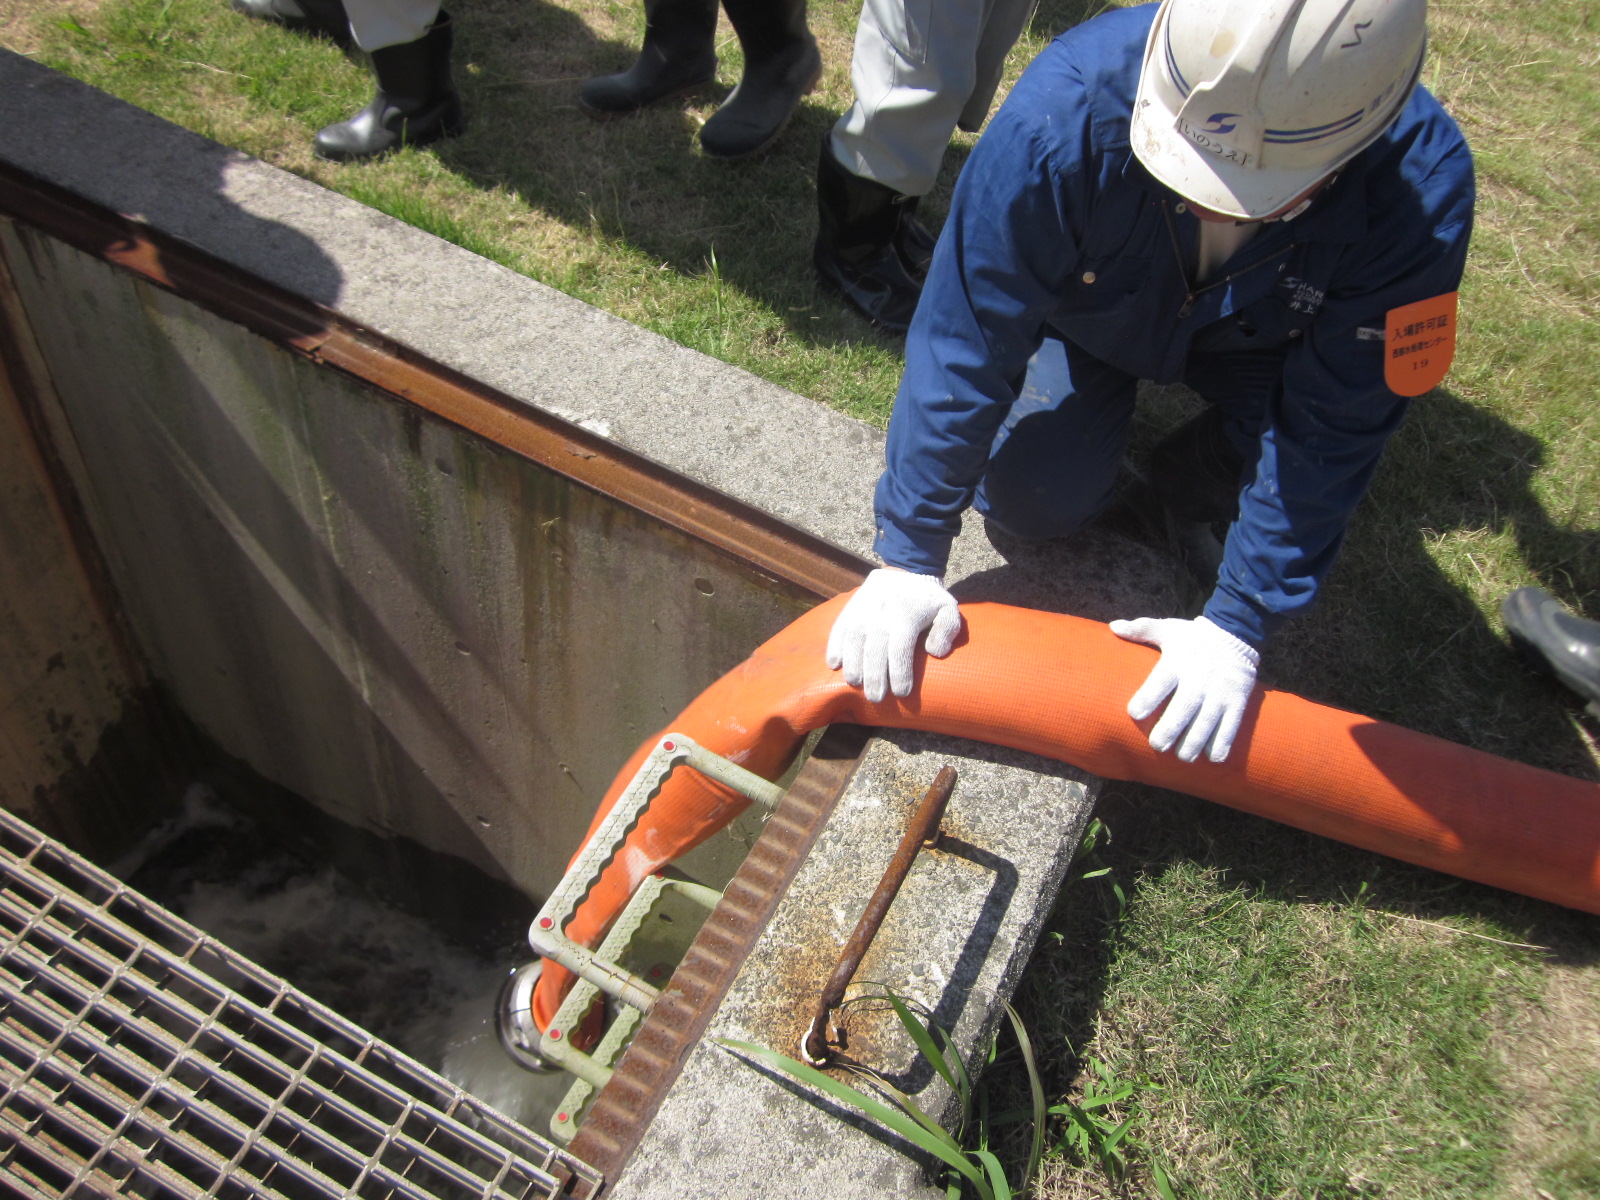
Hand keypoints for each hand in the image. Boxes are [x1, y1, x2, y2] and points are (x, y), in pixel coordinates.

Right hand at [826, 568, 962, 701]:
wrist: (904, 572)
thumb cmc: (928, 600)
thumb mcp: (948, 609)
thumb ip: (948, 630)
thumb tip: (935, 652)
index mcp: (905, 617)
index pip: (900, 651)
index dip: (900, 674)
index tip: (902, 693)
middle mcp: (881, 615)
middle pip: (874, 651)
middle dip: (874, 678)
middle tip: (876, 698)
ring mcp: (862, 611)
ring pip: (853, 642)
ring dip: (853, 666)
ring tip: (855, 684)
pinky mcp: (849, 610)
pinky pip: (838, 630)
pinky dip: (834, 647)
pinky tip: (834, 665)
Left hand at [1109, 615, 1258, 762]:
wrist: (1235, 637)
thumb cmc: (1193, 638)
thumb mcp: (1168, 629)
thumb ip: (1141, 629)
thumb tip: (1113, 627)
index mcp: (1178, 662)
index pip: (1161, 681)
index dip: (1147, 698)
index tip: (1135, 713)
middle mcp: (1200, 679)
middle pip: (1184, 708)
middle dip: (1170, 730)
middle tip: (1157, 745)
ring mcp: (1220, 692)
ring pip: (1207, 723)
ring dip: (1194, 743)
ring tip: (1182, 756)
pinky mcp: (1238, 702)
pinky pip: (1231, 727)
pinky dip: (1221, 744)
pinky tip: (1211, 757)